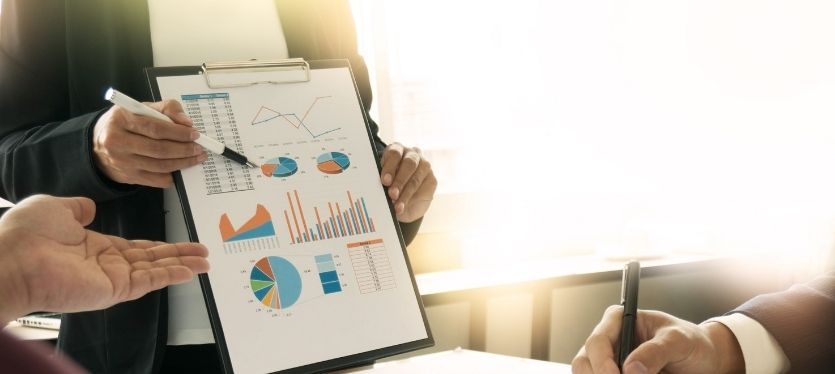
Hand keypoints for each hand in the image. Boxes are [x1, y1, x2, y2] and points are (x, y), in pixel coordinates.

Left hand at [0, 195, 209, 324]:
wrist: (11, 258)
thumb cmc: (25, 233)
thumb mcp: (55, 207)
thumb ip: (77, 208)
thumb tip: (89, 205)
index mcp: (92, 246)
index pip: (135, 247)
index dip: (160, 244)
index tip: (180, 241)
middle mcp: (105, 264)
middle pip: (152, 259)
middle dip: (179, 255)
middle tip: (203, 252)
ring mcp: (110, 278)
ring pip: (155, 270)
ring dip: (182, 265)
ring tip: (206, 261)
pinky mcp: (112, 289)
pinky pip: (148, 280)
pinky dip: (170, 275)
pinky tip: (189, 270)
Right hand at [93, 100, 206, 187]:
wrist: (96, 145)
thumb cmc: (123, 124)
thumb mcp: (139, 108)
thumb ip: (165, 109)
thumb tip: (186, 122)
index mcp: (121, 120)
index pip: (155, 128)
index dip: (178, 132)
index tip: (194, 134)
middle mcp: (118, 142)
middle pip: (159, 149)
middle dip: (184, 149)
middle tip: (199, 148)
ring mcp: (122, 162)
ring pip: (160, 166)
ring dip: (183, 163)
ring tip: (196, 158)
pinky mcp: (128, 176)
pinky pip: (155, 179)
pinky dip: (171, 176)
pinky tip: (180, 169)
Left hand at [380, 143, 436, 222]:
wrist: (404, 199)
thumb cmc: (389, 185)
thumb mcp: (383, 183)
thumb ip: (382, 184)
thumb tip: (380, 193)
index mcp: (396, 150)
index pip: (394, 154)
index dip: (389, 167)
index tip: (385, 181)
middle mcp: (412, 155)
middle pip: (409, 164)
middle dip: (400, 180)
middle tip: (392, 194)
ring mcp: (424, 165)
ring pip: (416, 178)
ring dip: (405, 193)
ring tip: (396, 206)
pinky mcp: (432, 179)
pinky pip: (423, 188)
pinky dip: (412, 199)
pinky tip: (404, 206)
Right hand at [571, 305, 743, 373]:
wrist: (704, 359)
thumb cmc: (691, 342)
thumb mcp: (678, 340)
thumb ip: (655, 351)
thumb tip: (631, 367)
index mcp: (619, 320)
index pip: (598, 341)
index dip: (602, 362)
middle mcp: (609, 341)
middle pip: (585, 362)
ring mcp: (609, 361)